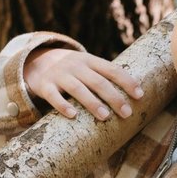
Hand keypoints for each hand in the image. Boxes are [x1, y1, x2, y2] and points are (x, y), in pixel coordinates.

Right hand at [25, 48, 144, 120]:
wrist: (36, 61)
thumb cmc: (72, 69)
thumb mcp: (87, 65)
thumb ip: (105, 75)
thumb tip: (135, 95)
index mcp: (90, 61)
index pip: (112, 70)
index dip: (127, 82)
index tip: (140, 95)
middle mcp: (76, 66)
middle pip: (98, 81)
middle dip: (114, 97)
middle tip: (127, 113)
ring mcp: (59, 75)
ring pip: (77, 88)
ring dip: (92, 102)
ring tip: (105, 116)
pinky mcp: (45, 86)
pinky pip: (53, 96)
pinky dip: (63, 105)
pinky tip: (73, 115)